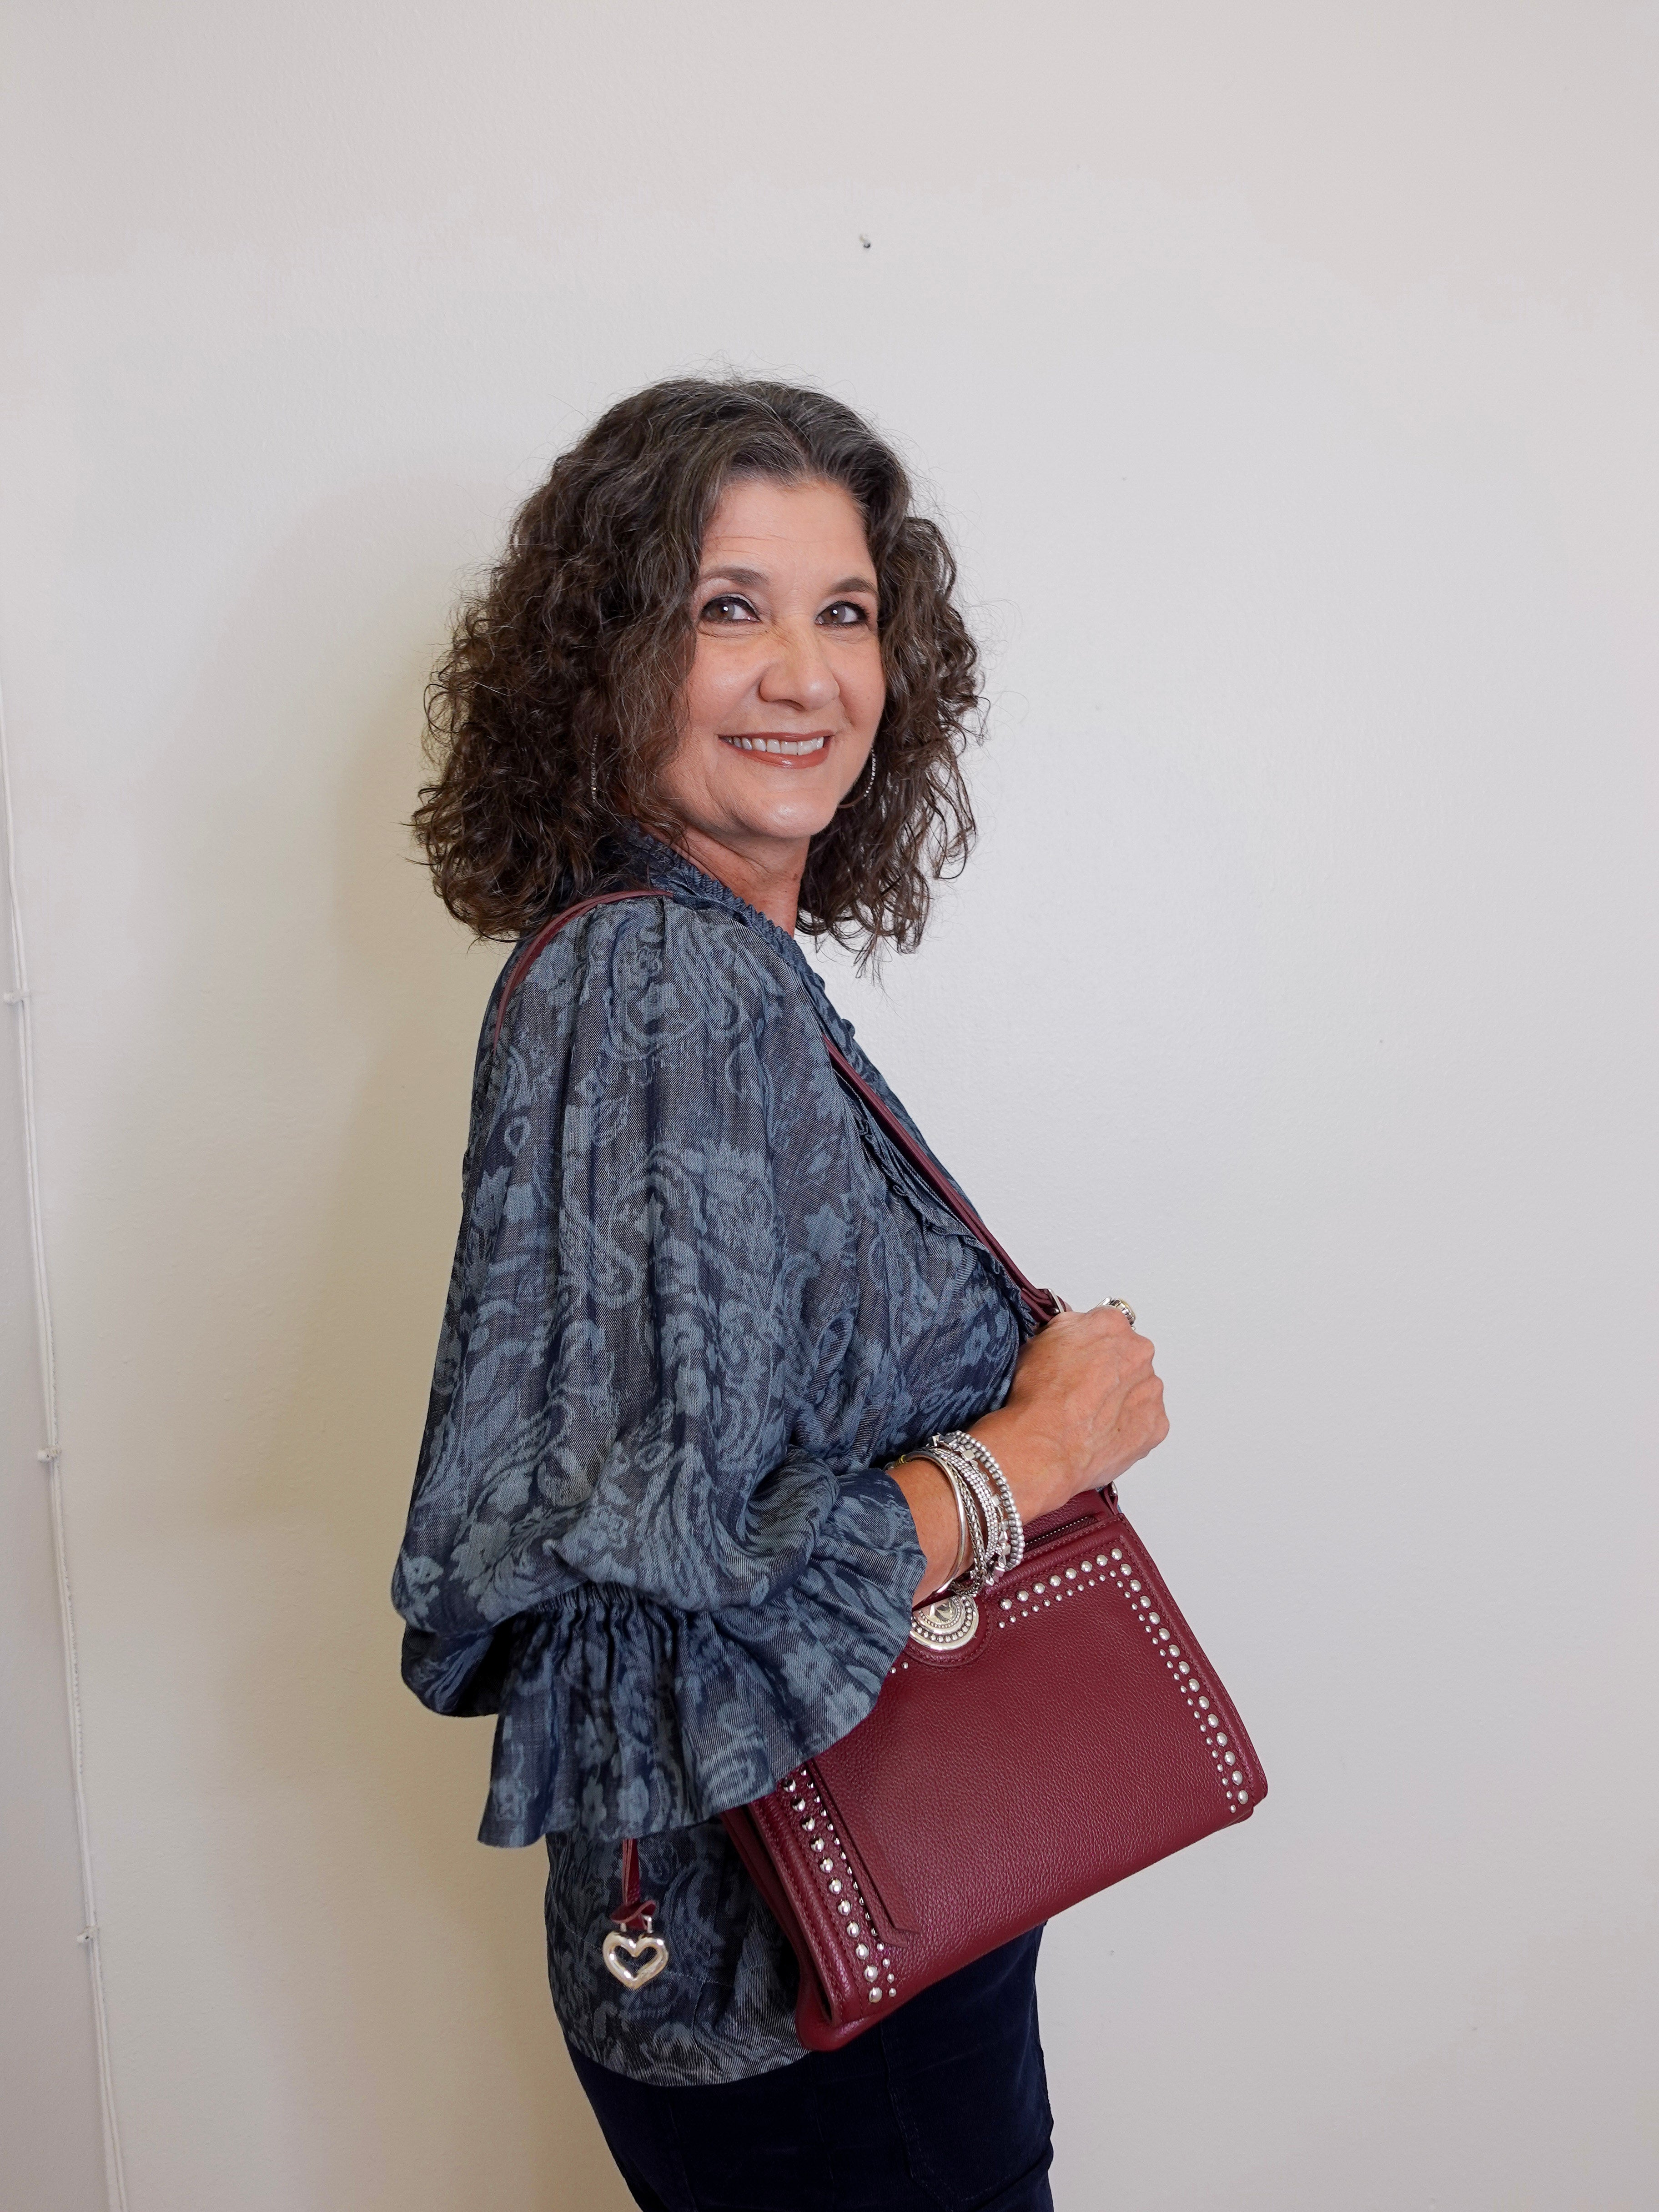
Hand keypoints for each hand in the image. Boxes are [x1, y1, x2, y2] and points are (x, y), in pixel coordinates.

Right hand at [971, 1304, 1168, 1527]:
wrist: (1045, 1443)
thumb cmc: (1038, 1396)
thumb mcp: (1038, 1341)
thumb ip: (1069, 1328)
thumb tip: (1076, 1332)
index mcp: (1110, 1324)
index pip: (1108, 1325)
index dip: (1092, 1345)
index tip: (1084, 1359)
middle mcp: (1138, 1351)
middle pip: (1129, 1356)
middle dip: (1112, 1371)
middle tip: (1084, 1391)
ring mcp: (1151, 1388)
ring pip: (1140, 1389)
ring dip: (1122, 1398)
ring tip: (1091, 1417)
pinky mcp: (1156, 1424)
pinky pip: (1146, 1421)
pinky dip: (1129, 1426)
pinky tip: (1103, 1433)